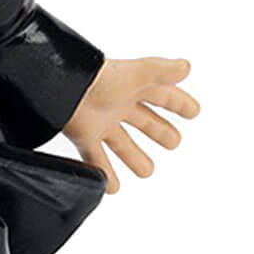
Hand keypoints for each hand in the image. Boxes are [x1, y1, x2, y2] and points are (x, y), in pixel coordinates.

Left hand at [63, 57, 199, 193]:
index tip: (194, 112)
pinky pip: (95, 158)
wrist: (59, 87)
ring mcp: (101, 121)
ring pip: (122, 144)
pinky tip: (112, 186)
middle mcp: (118, 104)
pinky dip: (104, 173)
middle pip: (145, 121)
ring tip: (147, 171)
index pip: (162, 95)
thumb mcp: (134, 74)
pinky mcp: (84, 136)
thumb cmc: (97, 77)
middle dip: (160, 131)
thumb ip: (160, 71)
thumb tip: (186, 67)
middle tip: (174, 142)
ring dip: (134, 157)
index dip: (178, 103)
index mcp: (132, 86)